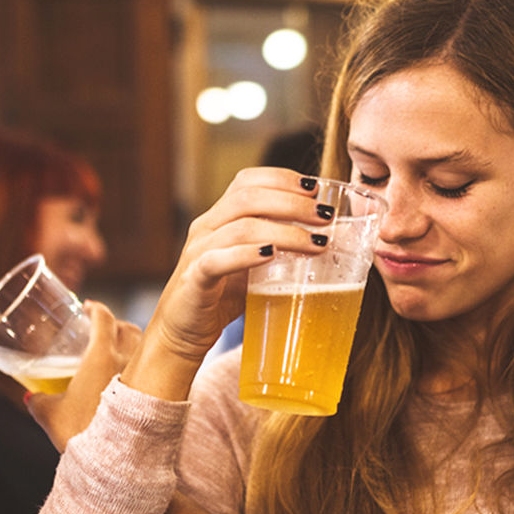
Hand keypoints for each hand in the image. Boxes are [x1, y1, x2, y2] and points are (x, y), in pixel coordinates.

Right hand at [27, 301, 141, 451]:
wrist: (116, 460)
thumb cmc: (82, 433)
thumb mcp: (51, 416)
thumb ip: (37, 402)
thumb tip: (30, 398)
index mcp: (101, 356)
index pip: (104, 319)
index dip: (96, 309)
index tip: (88, 307)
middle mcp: (127, 361)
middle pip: (128, 328)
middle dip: (115, 324)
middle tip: (101, 328)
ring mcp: (144, 378)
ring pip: (143, 347)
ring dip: (131, 343)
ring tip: (117, 350)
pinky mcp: (154, 396)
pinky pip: (149, 370)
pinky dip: (140, 366)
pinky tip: (128, 380)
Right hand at [121, 168, 329, 398]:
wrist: (180, 334)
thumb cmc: (221, 299)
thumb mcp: (255, 267)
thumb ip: (282, 252)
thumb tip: (332, 242)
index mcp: (219, 218)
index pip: (248, 180)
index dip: (282, 178)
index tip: (316, 189)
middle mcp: (206, 228)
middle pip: (248, 197)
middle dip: (292, 202)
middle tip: (326, 216)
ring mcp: (198, 251)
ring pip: (241, 226)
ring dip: (285, 231)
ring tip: (316, 242)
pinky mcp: (194, 279)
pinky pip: (218, 260)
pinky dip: (247, 255)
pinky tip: (272, 255)